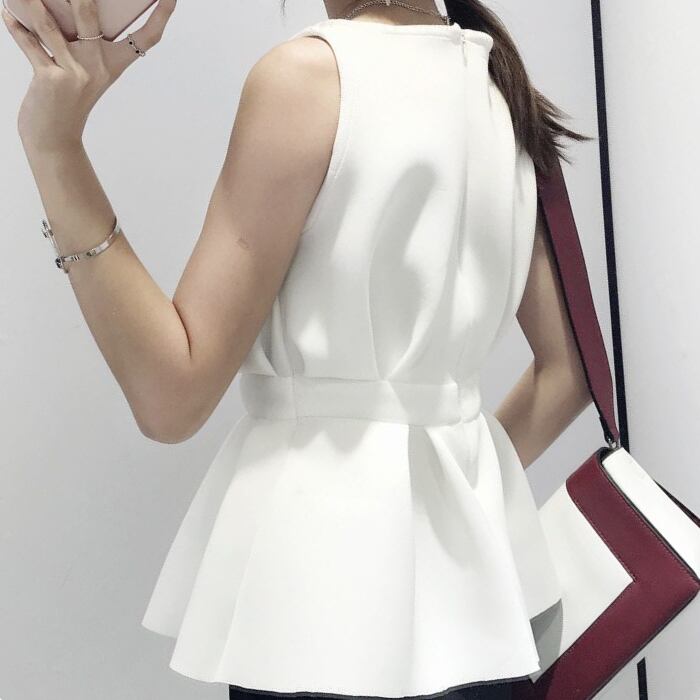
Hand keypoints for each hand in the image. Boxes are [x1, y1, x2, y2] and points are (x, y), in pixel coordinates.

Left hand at [2, 0, 175, 152]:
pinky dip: (16, 28)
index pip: (146, 38)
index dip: (161, 16)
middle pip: (90, 17)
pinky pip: (29, 45)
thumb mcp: (84, 71)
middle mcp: (98, 67)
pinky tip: (8, 12)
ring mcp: (75, 73)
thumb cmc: (68, 100)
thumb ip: (80, 42)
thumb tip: (62, 6)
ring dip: (33, 4)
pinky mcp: (50, 79)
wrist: (54, 136)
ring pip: (50, 27)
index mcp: (113, 64)